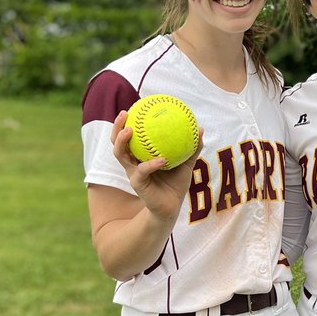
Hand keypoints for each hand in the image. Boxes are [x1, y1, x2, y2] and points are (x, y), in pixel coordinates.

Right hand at [111, 110, 203, 224]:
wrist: (172, 206)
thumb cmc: (176, 184)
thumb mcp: (186, 164)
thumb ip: (192, 148)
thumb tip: (200, 128)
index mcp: (140, 156)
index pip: (128, 137)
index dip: (125, 123)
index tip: (131, 109)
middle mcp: (132, 163)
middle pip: (116, 143)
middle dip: (116, 127)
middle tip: (125, 115)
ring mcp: (133, 173)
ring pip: (120, 155)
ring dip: (122, 141)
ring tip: (130, 131)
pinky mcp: (137, 184)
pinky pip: (142, 171)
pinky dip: (151, 164)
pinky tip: (162, 159)